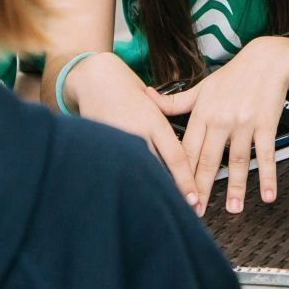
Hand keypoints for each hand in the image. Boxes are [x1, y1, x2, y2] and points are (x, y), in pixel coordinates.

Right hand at [65, 53, 198, 207]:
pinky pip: (117, 167)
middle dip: (169, 191)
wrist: (94, 77)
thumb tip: (182, 158)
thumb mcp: (153, 106)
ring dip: (148, 189)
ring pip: (137, 171)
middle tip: (183, 211)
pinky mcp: (101, 144)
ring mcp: (117, 140)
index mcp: (153, 121)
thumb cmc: (128, 90)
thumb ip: (164, 131)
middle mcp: (136, 132)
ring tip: (159, 209)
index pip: (175, 157)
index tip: (194, 199)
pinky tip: (132, 194)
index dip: (186, 181)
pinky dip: (126, 180)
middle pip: (157, 170)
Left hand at [151, 37, 288, 213]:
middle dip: (201, 188)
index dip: (179, 174)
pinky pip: (266, 153)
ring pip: (237, 160)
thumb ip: (175, 101)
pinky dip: (267, 175)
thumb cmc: (233, 76)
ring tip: (231, 209)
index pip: (186, 149)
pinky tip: (267, 194)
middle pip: (208, 160)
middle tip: (196, 211)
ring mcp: (244, 122)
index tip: (175, 193)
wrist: (267, 60)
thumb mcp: (201, 87)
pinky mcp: (266, 123)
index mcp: (202, 113)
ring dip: (235, 186)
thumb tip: (146, 97)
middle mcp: (221, 119)